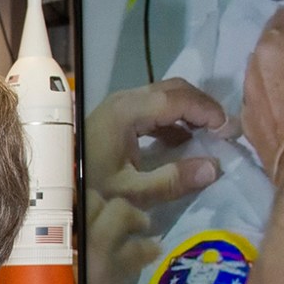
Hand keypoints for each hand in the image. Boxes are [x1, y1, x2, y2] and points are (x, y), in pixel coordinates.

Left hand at [82, 78, 228, 283]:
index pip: (179, 98)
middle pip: (173, 90)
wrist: (53, 193)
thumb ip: (174, 179)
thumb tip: (214, 167)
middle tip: (224, 131)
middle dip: (201, 107)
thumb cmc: (90, 190)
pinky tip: (182, 141)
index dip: (208, 111)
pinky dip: (171, 120)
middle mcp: (123, 101)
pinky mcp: (114, 118)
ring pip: (163, 97)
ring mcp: (117, 107)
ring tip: (208, 136)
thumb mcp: (133, 192)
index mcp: (127, 111)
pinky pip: (151, 109)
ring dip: (188, 112)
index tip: (230, 131)